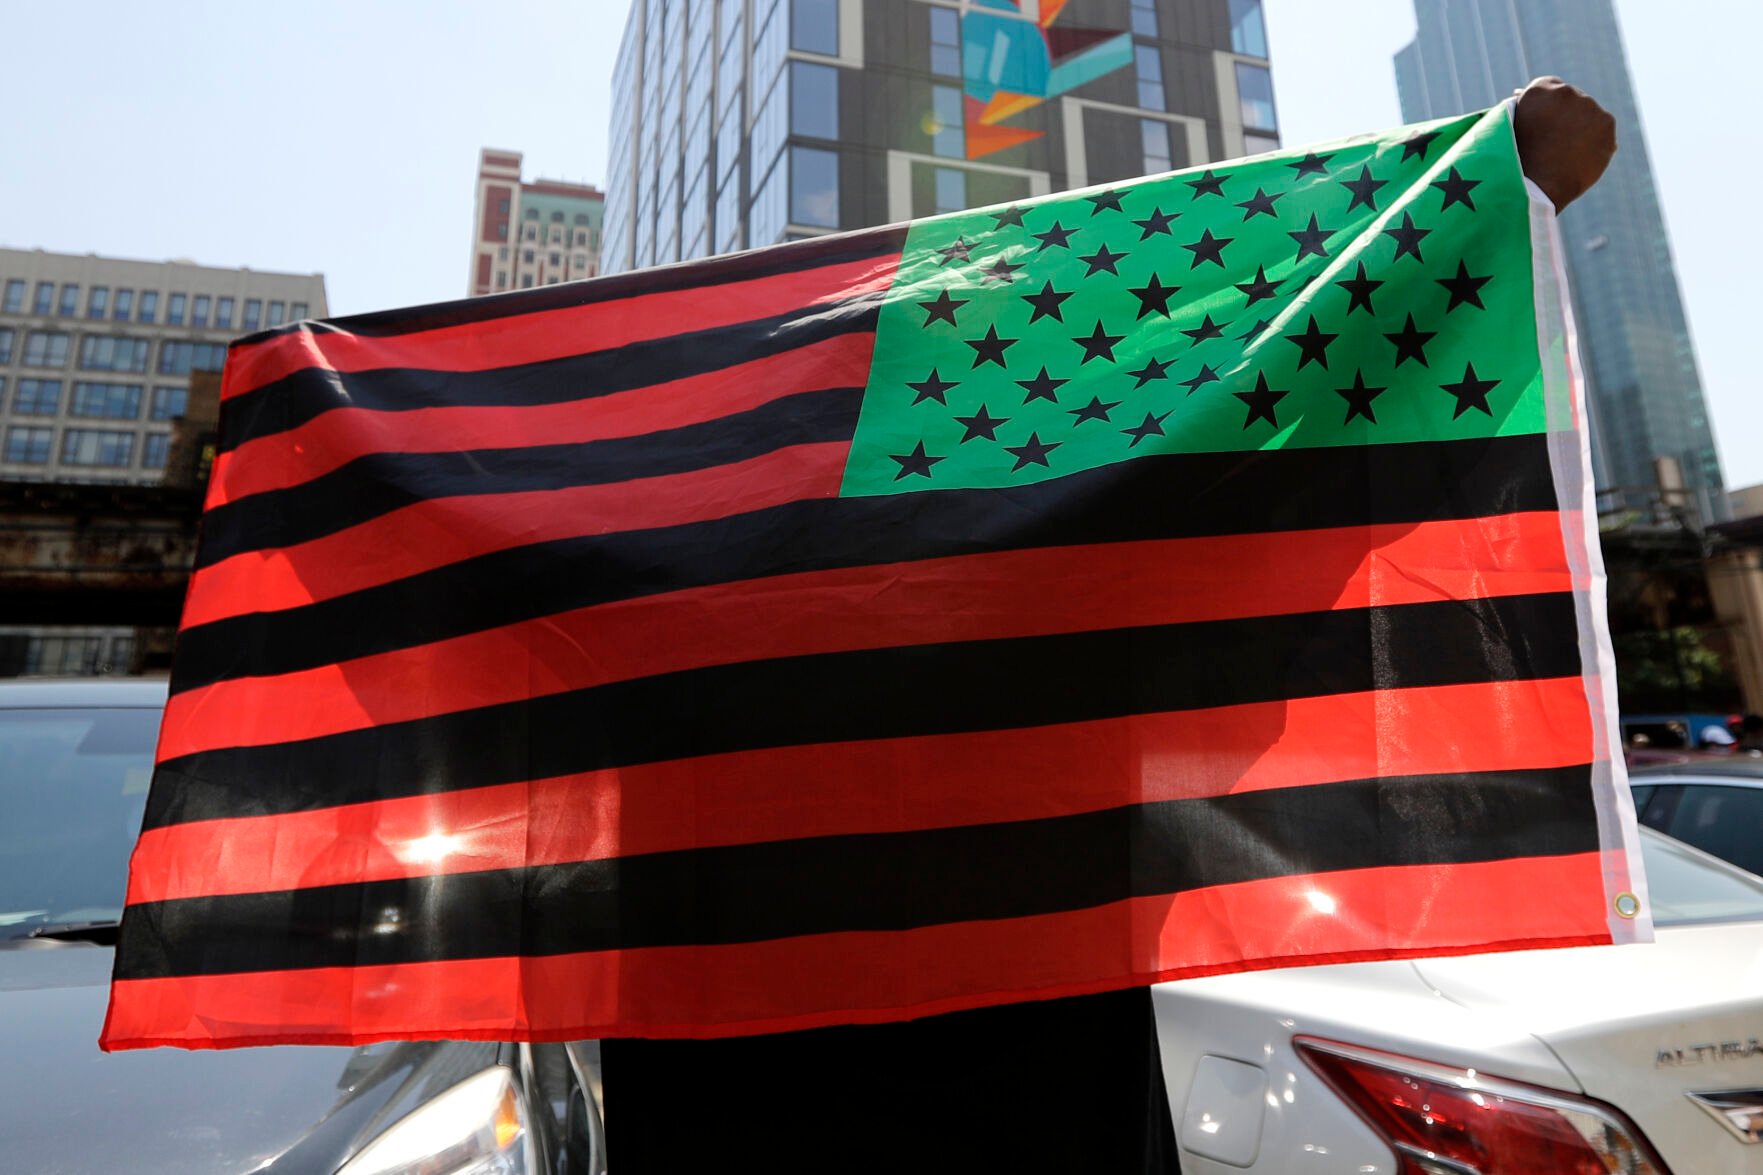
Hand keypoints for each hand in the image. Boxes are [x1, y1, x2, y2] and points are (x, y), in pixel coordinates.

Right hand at [1512, 77, 1616, 211]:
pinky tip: (1580, 158)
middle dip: (1565, 116)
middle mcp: (1566, 91)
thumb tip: (1520, 92)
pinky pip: (1603, 130)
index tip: (1541, 125)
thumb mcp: (1509, 129)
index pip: (1547, 88)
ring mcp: (1589, 105)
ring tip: (1566, 154)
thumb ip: (1520, 108)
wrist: (1536, 188)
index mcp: (1538, 89)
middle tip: (1553, 143)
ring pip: (1588, 114)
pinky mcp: (1607, 123)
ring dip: (1581, 128)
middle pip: (1570, 99)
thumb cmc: (1515, 161)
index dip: (1545, 108)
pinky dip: (1595, 142)